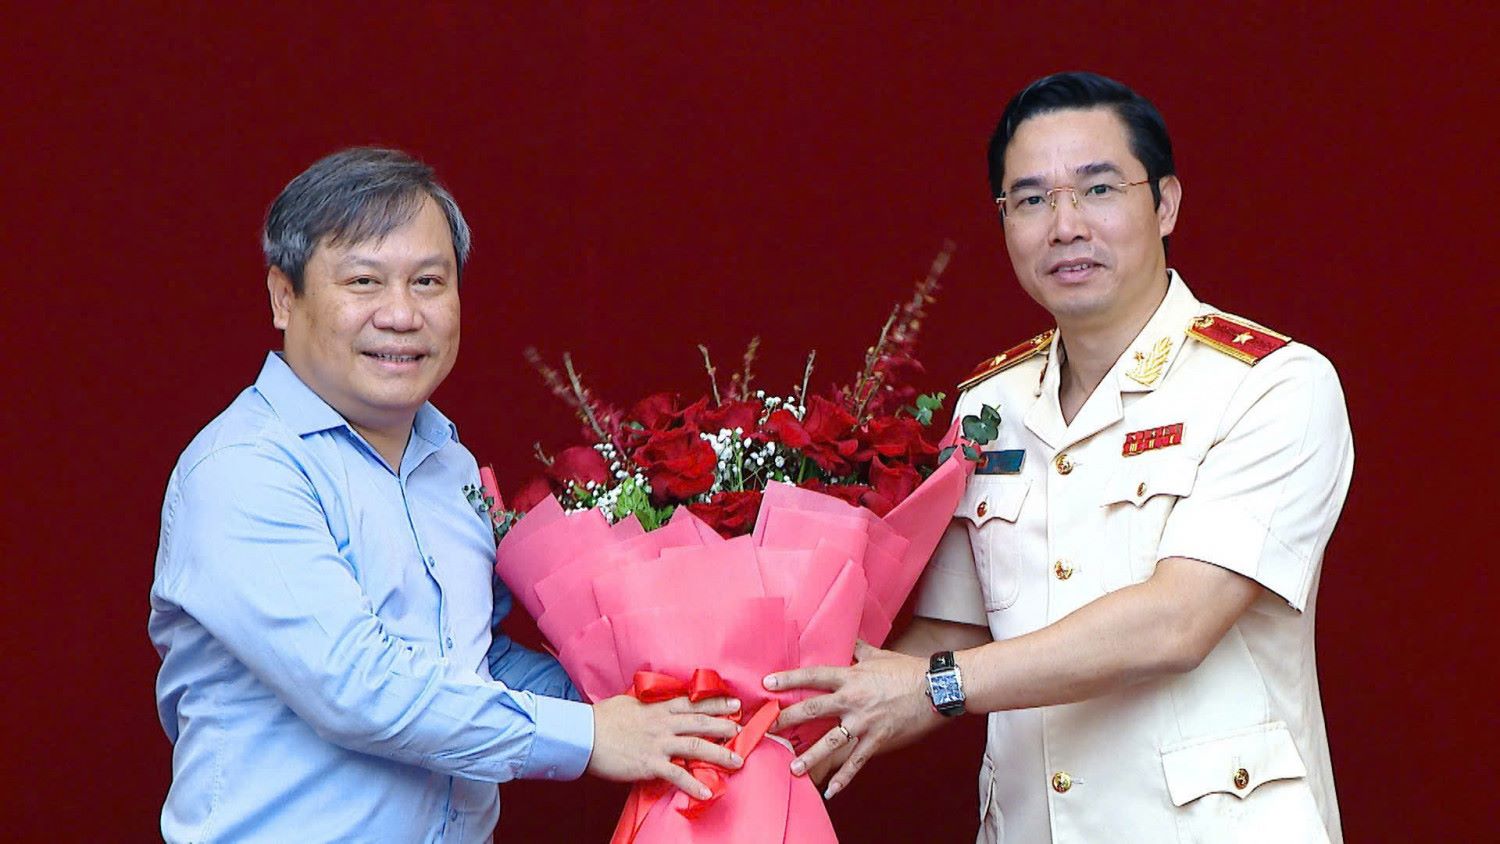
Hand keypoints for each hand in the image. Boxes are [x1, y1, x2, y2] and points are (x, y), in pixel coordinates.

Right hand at [587, 694, 743, 798]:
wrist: (583, 734)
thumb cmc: (602, 718)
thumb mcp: (628, 703)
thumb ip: (647, 704)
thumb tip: (654, 702)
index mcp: (658, 708)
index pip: (693, 703)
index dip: (715, 703)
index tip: (734, 703)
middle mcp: (663, 724)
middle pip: (701, 723)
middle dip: (725, 725)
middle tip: (743, 729)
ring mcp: (658, 744)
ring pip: (696, 746)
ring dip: (720, 754)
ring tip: (737, 761)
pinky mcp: (650, 764)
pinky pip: (677, 775)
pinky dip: (693, 785)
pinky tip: (707, 792)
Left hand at [763, 640, 942, 797]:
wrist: (937, 688)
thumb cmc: (908, 670)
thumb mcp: (879, 655)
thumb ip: (858, 649)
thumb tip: (846, 638)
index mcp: (852, 677)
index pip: (813, 676)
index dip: (789, 679)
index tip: (767, 684)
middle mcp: (853, 700)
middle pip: (813, 709)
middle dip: (788, 718)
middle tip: (769, 726)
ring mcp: (865, 722)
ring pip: (831, 741)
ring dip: (810, 756)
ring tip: (793, 768)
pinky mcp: (878, 739)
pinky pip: (857, 761)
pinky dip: (844, 777)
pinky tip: (832, 791)